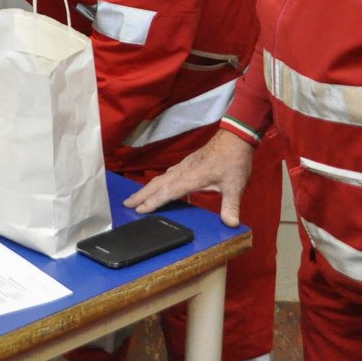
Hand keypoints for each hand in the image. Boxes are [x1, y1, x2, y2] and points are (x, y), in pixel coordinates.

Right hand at [124, 130, 253, 225]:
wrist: (235, 137)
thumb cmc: (234, 160)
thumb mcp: (235, 185)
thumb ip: (231, 205)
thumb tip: (231, 223)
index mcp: (191, 178)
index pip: (167, 192)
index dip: (152, 202)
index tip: (138, 210)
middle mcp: (183, 171)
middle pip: (157, 184)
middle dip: (141, 195)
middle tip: (126, 203)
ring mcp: (185, 165)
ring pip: (161, 178)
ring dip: (148, 188)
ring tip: (137, 198)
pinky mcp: (188, 162)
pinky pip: (169, 174)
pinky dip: (160, 183)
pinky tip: (163, 187)